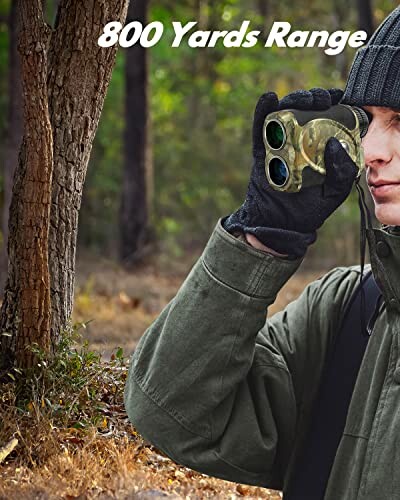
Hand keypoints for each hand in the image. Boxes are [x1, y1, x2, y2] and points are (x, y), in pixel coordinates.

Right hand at [223, 88, 357, 257]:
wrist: (278, 224)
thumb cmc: (307, 210)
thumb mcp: (333, 193)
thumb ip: (342, 172)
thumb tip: (336, 144)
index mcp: (319, 149)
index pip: (327, 119)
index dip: (334, 105)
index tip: (340, 98)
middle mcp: (299, 142)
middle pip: (306, 110)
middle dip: (315, 99)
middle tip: (323, 99)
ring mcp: (279, 144)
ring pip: (284, 114)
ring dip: (294, 100)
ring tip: (303, 99)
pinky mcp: (261, 150)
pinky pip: (260, 128)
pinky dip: (263, 112)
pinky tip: (269, 99)